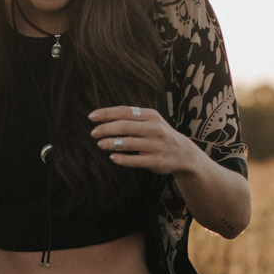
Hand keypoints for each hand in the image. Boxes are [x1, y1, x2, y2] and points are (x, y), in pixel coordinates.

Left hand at [88, 104, 202, 175]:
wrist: (183, 153)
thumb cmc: (158, 134)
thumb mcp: (149, 121)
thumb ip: (129, 118)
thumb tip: (101, 118)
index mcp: (151, 116)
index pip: (125, 111)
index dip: (106, 114)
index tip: (91, 117)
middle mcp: (155, 129)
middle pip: (124, 126)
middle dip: (105, 129)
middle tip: (93, 133)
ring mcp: (156, 145)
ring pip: (128, 143)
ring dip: (110, 143)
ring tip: (100, 144)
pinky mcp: (156, 161)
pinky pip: (135, 160)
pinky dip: (121, 159)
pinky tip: (113, 157)